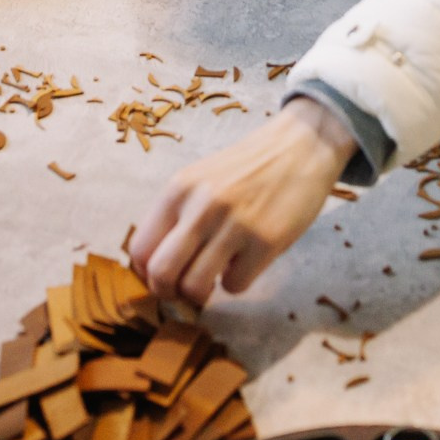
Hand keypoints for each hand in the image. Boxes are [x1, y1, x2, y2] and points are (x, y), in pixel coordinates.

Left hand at [133, 96, 357, 304]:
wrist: (300, 146)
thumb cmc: (247, 169)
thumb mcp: (200, 180)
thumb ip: (177, 214)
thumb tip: (154, 266)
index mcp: (178, 190)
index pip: (139, 249)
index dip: (147, 273)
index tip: (164, 275)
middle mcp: (201, 206)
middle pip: (161, 273)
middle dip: (168, 292)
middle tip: (184, 289)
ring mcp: (234, 224)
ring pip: (195, 287)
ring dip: (202, 293)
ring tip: (215, 276)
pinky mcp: (266, 241)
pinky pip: (235, 286)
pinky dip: (236, 282)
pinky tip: (245, 262)